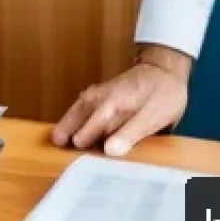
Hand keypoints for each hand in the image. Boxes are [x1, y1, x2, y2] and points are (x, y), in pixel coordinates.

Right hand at [51, 46, 190, 156]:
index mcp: (115, 103)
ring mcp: (101, 92)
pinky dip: (75, 112)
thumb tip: (109, 151)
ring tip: (56, 136)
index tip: (75, 151)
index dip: (84, 138)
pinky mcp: (103, 92)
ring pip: (80, 106)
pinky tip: (72, 119)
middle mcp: (103, 96)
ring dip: (68, 120)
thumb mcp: (154, 116)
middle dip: (68, 128)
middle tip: (55, 143)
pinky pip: (84, 103)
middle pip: (80, 113)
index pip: (94, 124)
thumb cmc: (163, 94)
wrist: (164, 69)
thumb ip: (130, 133)